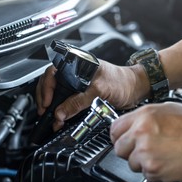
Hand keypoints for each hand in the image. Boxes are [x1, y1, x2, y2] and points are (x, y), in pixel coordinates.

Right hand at [35, 60, 149, 130]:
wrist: (137, 89)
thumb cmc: (123, 81)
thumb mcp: (99, 90)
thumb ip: (79, 101)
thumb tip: (60, 112)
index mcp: (77, 64)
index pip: (53, 72)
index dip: (46, 88)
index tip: (47, 103)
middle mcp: (76, 72)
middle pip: (52, 83)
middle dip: (46, 98)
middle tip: (45, 111)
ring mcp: (79, 83)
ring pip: (58, 93)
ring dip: (53, 106)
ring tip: (52, 117)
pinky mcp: (83, 94)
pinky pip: (68, 101)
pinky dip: (62, 110)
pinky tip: (61, 117)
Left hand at [110, 102, 181, 181]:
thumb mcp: (166, 109)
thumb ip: (143, 118)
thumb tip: (131, 125)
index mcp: (143, 117)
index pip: (114, 129)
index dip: (119, 136)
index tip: (123, 140)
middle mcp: (141, 134)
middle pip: (119, 149)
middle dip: (129, 151)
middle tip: (144, 150)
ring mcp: (146, 154)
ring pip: (132, 164)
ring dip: (143, 163)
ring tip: (161, 155)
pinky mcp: (154, 171)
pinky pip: (146, 175)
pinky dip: (155, 173)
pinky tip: (167, 162)